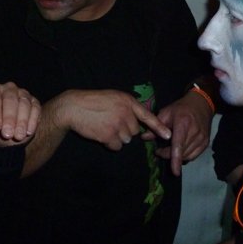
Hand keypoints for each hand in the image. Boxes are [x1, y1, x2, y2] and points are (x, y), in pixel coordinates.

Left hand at [0, 82, 40, 146]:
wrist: (5, 137)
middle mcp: (8, 89)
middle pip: (10, 98)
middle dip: (9, 117)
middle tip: (7, 134)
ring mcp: (22, 94)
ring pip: (24, 103)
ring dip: (22, 121)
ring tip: (18, 136)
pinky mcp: (34, 103)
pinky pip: (36, 108)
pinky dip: (33, 120)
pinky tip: (28, 132)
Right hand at [55, 89, 171, 150]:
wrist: (73, 107)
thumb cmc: (92, 102)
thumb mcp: (113, 97)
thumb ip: (126, 107)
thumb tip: (135, 123)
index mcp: (128, 101)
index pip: (147, 116)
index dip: (159, 127)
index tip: (168, 136)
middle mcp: (126, 113)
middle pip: (134, 131)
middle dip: (125, 130)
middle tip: (110, 123)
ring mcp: (118, 124)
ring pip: (126, 140)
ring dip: (116, 137)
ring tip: (103, 127)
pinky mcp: (109, 135)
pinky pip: (116, 146)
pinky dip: (109, 144)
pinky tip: (100, 134)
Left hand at [142, 90, 212, 174]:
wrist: (201, 104)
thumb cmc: (181, 108)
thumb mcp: (166, 113)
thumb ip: (155, 126)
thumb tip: (143, 138)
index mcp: (183, 124)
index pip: (179, 145)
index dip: (176, 160)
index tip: (174, 172)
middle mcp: (195, 133)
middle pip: (181, 153)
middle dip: (168, 155)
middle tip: (159, 150)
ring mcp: (202, 139)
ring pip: (187, 156)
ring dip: (176, 157)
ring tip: (168, 149)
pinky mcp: (205, 143)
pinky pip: (194, 156)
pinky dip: (185, 156)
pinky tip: (179, 150)